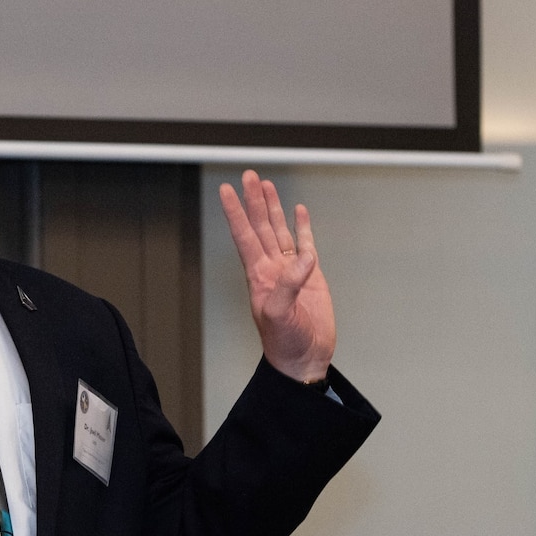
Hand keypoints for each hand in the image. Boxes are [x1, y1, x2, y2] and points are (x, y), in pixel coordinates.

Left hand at [218, 169, 335, 383]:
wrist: (304, 359)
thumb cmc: (285, 343)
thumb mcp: (279, 315)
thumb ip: (288, 285)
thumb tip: (304, 258)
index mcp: (258, 276)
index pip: (243, 236)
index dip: (235, 212)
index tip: (225, 191)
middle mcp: (271, 269)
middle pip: (260, 226)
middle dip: (254, 201)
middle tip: (249, 176)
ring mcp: (290, 271)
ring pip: (278, 231)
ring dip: (272, 208)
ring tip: (266, 185)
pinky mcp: (310, 277)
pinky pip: (304, 245)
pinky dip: (302, 227)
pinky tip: (298, 212)